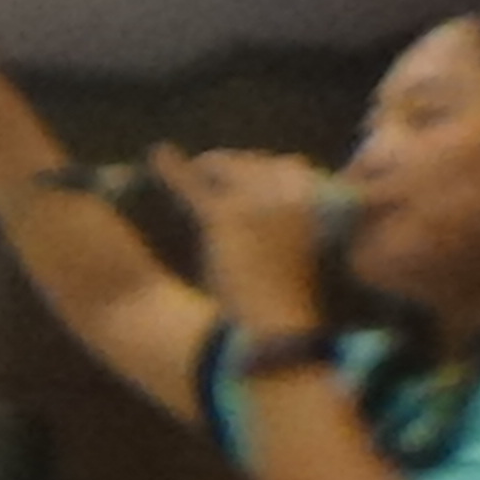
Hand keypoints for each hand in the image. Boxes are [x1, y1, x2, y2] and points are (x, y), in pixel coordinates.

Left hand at [148, 144, 328, 332]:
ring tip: (193, 173)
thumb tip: (266, 173)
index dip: (262, 173)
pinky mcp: (227, 214)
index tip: (247, 188)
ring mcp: (259, 198)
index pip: (290, 165)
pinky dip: (173, 171)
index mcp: (321, 197)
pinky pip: (194, 187)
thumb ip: (284, 207)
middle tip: (215, 184)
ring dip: (208, 170)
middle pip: (254, 161)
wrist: (273, 324)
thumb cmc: (283, 290)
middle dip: (234, 169)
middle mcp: (293, 189)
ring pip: (224, 166)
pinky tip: (157, 155)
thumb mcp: (294, 241)